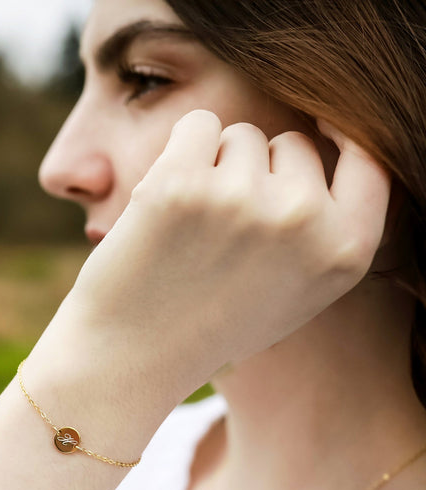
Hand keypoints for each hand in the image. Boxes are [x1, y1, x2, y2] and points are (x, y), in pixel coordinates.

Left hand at [50, 109, 390, 397]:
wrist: (132, 353)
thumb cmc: (210, 321)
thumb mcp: (298, 289)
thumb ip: (325, 226)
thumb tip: (333, 136)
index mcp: (345, 251)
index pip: (370, 161)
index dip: (344, 136)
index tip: (321, 125)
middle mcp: (303, 220)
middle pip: (292, 143)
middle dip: (258, 170)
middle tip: (220, 232)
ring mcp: (241, 198)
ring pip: (239, 134)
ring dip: (212, 166)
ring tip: (189, 231)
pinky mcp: (181, 183)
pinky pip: (196, 124)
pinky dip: (178, 152)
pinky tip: (162, 206)